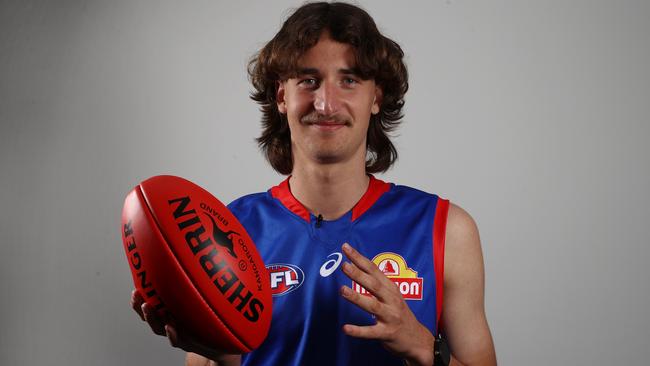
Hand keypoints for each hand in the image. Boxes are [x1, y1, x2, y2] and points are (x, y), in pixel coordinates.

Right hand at [129, 289, 239, 363]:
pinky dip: (172, 334)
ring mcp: (178, 334)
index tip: (135, 288)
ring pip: (159, 328)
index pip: (150, 306)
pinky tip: (170, 326)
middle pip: (150, 316)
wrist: (221, 344)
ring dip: (152, 318)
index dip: (139, 299)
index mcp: (170, 314)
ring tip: (148, 306)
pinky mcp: (188, 343)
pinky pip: (177, 340)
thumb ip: (196, 287)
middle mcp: (171, 324)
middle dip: (141, 306)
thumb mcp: (202, 302)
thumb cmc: (210, 321)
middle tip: (137, 294)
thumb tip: (197, 260)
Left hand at [339, 244, 434, 365]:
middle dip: (359, 274)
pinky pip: (371, 332)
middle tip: (344, 265)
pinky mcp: (387, 333)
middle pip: (373, 285)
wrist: (417, 339)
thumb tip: (355, 266)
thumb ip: (376, 283)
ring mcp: (390, 317)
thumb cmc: (399, 314)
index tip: (346, 248)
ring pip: (372, 306)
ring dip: (357, 298)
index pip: (374, 270)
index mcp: (391, 288)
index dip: (360, 258)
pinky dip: (358, 330)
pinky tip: (346, 328)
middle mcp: (391, 300)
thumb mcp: (392, 295)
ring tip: (342, 290)